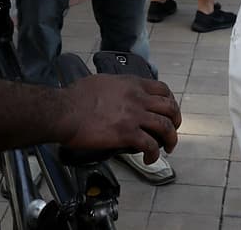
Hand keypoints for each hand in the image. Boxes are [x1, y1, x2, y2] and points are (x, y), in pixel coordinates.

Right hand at [60, 75, 180, 162]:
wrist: (65, 111)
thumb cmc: (76, 97)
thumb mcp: (102, 81)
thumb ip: (116, 86)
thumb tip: (117, 93)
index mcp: (132, 84)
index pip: (162, 89)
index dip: (170, 101)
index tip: (169, 110)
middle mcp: (137, 98)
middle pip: (169, 108)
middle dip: (175, 121)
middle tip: (172, 130)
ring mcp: (134, 116)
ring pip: (165, 127)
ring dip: (171, 139)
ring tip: (168, 147)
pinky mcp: (127, 134)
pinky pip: (150, 145)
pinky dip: (154, 154)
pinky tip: (149, 158)